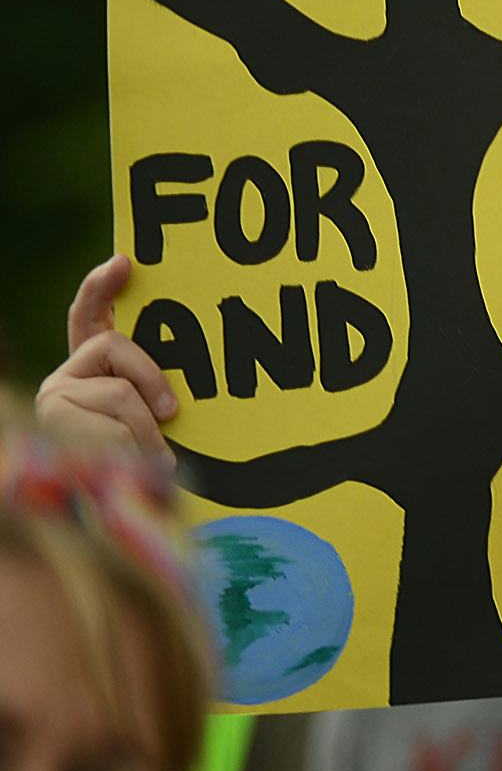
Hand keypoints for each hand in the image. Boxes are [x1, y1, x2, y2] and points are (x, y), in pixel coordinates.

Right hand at [36, 256, 178, 467]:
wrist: (113, 510)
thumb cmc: (142, 459)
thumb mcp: (153, 417)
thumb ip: (154, 389)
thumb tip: (177, 385)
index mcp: (91, 368)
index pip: (89, 315)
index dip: (101, 286)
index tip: (123, 261)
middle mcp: (65, 376)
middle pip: (114, 346)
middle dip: (150, 379)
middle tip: (172, 414)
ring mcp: (54, 396)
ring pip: (120, 392)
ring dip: (146, 430)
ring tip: (154, 458)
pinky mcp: (54, 420)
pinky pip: (113, 423)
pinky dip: (134, 447)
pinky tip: (131, 466)